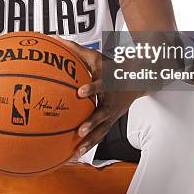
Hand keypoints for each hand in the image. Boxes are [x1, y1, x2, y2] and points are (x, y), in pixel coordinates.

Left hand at [56, 37, 144, 157]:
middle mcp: (112, 100)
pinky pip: (100, 136)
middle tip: (80, 131)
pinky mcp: (111, 123)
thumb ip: (75, 50)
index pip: (101, 86)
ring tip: (77, 151)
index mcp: (108, 83)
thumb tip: (55, 39)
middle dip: (92, 123)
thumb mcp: (96, 57)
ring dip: (91, 141)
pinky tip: (75, 155)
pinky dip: (89, 145)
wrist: (138, 80)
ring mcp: (113, 114)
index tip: (80, 92)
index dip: (92, 88)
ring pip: (102, 130)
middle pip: (103, 114)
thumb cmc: (112, 67)